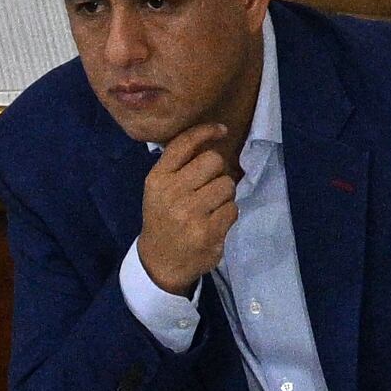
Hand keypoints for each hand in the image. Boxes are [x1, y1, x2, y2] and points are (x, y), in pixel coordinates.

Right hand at [137, 124, 239, 295]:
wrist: (160, 261)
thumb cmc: (164, 219)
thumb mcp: (161, 190)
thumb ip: (179, 167)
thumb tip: (212, 141)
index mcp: (157, 179)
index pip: (182, 145)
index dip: (205, 132)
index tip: (222, 129)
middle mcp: (171, 192)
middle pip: (213, 161)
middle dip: (218, 171)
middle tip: (210, 187)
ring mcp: (189, 212)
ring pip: (227, 185)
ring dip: (225, 195)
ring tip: (210, 208)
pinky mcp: (207, 231)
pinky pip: (233, 209)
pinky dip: (229, 214)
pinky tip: (214, 223)